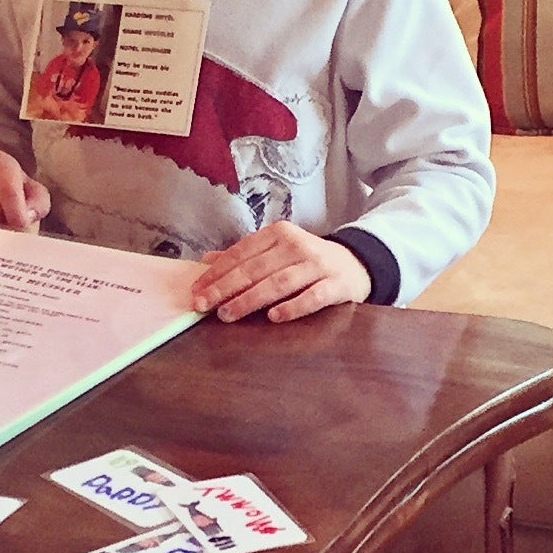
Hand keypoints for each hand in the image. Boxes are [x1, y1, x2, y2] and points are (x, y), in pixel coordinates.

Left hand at [192, 225, 370, 323]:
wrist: (355, 264)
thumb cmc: (307, 261)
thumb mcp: (276, 251)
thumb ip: (244, 256)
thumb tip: (206, 260)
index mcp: (278, 234)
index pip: (241, 253)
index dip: (216, 272)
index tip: (196, 290)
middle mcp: (296, 245)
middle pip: (255, 269)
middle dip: (225, 288)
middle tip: (203, 305)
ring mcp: (317, 265)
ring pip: (278, 283)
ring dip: (250, 299)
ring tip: (228, 314)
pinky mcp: (336, 285)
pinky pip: (312, 297)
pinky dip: (293, 307)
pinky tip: (274, 318)